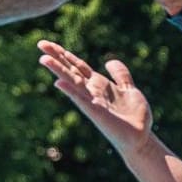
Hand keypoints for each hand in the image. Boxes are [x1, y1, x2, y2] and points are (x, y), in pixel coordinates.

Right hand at [38, 40, 152, 153]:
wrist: (141, 138)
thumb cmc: (135, 117)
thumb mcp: (129, 89)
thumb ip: (120, 75)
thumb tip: (109, 61)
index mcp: (99, 85)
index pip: (78, 66)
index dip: (65, 54)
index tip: (49, 43)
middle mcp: (92, 92)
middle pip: (71, 70)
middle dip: (57, 57)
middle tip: (40, 43)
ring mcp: (93, 102)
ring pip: (73, 82)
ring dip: (58, 70)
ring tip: (44, 59)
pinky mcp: (97, 113)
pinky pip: (82, 100)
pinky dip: (71, 91)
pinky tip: (59, 83)